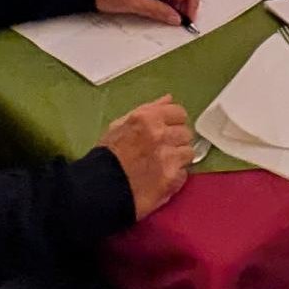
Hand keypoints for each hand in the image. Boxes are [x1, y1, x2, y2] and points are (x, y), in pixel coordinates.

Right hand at [99, 96, 192, 219]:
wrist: (100, 189)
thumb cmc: (107, 156)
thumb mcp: (120, 125)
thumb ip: (148, 110)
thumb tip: (168, 99)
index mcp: (147, 118)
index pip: (179, 112)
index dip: (174, 122)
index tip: (169, 129)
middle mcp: (161, 135)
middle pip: (186, 133)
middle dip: (177, 140)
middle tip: (163, 149)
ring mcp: (168, 157)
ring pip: (188, 153)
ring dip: (179, 158)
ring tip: (163, 164)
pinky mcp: (172, 179)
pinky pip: (184, 173)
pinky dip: (175, 176)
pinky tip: (161, 178)